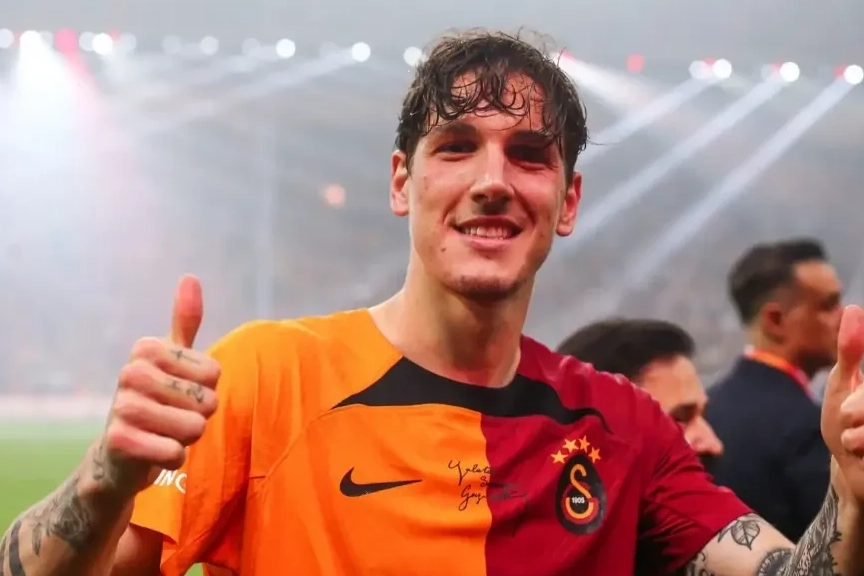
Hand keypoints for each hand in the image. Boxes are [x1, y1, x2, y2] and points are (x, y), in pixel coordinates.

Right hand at [97, 275, 220, 495]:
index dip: (207, 390)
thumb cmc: (157, 401)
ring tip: (165, 434)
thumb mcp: (172, 360)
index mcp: (147, 348)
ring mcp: (122, 406)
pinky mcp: (119, 441)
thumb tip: (190, 276)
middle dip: (199, 417)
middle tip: (173, 418)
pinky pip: (175, 453)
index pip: (214, 373)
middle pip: (207, 401)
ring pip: (194, 428)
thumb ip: (184, 322)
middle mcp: (130, 372)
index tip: (181, 392)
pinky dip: (175, 459)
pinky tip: (156, 454)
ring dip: (187, 439)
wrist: (118, 454)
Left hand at [822, 305, 863, 501]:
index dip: (855, 396)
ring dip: (857, 434)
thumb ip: (851, 349)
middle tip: (846, 418)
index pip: (859, 367)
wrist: (851, 476)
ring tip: (853, 440)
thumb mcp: (843, 383)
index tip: (846, 407)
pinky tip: (860, 454)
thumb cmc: (844, 425)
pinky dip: (862, 450)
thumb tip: (853, 309)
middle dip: (856, 407)